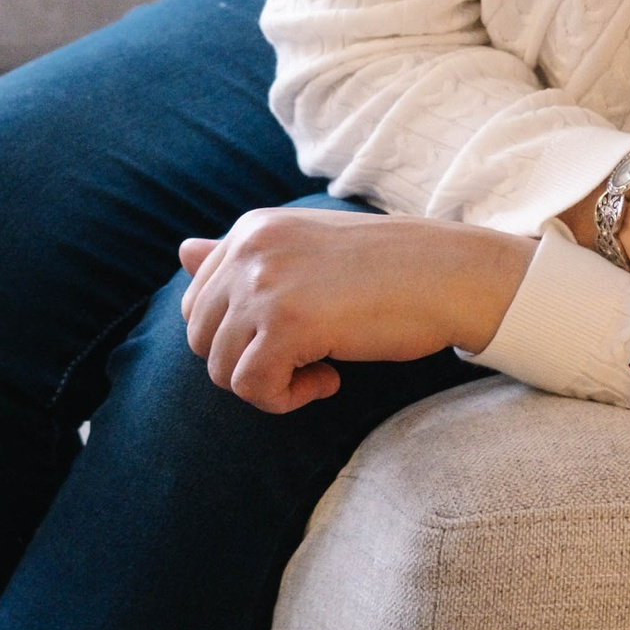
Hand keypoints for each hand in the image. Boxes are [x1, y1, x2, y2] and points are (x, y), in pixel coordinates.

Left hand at [177, 206, 532, 414]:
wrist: (450, 273)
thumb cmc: (387, 268)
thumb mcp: (305, 251)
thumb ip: (240, 257)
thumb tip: (180, 252)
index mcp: (251, 230)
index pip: (196, 303)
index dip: (240, 337)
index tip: (295, 335)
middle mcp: (248, 251)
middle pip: (202, 340)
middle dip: (248, 363)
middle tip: (306, 359)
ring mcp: (264, 286)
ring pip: (223, 370)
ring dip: (271, 384)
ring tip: (322, 367)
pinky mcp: (286, 325)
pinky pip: (252, 388)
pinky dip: (286, 399)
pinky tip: (329, 379)